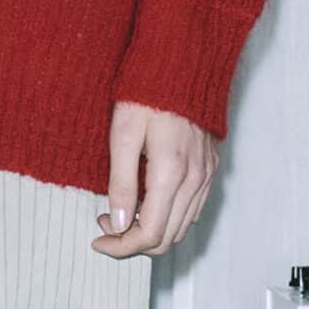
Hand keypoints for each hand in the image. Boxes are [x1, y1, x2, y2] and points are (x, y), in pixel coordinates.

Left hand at [95, 103, 219, 258]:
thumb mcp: (123, 134)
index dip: (120, 246)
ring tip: (124, 210)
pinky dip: (170, 217)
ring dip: (152, 230)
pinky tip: (149, 200)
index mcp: (171, 173)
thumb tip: (119, 224)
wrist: (183, 62)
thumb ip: (122, 183)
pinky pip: (194, 208)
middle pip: (166, 238)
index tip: (98, 238)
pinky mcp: (211, 167)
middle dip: (132, 240)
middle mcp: (194, 179)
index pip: (149, 234)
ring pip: (182, 228)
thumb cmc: (147, 92)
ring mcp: (206, 174)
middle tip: (106, 220)